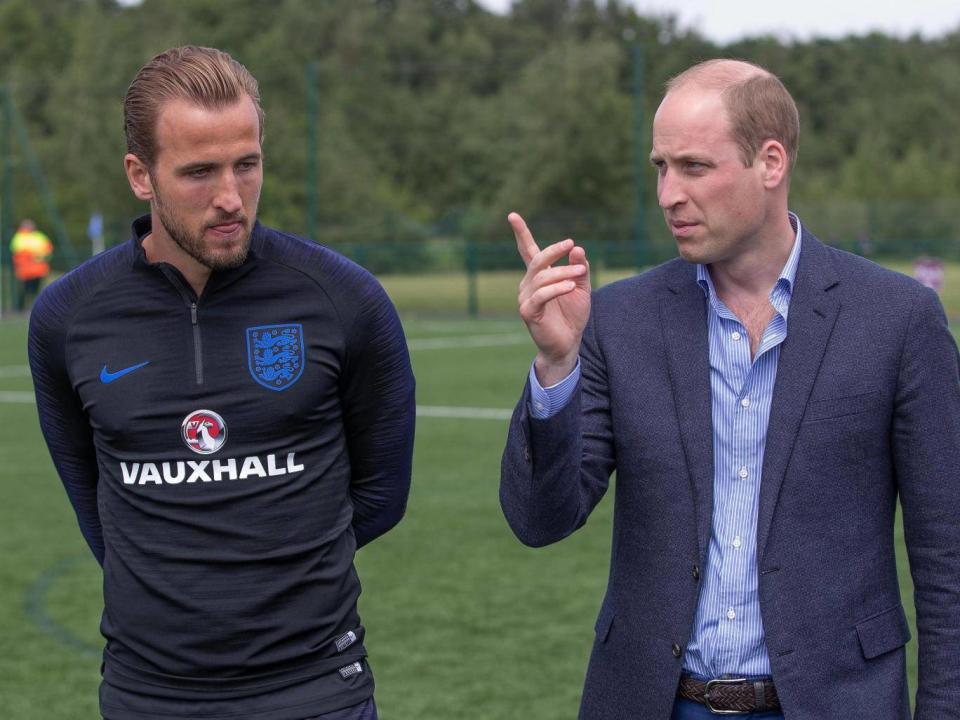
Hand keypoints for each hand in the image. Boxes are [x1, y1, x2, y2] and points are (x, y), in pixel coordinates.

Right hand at [510, 212, 590, 386]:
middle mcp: (528, 284)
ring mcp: (525, 298)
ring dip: (563, 273)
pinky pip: (541, 295)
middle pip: (537, 260)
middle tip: (571, 244)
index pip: (527, 251)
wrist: (568, 344)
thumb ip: (580, 269)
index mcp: (538, 276)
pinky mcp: (528, 312)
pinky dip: (556, 288)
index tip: (512, 215)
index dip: (521, 233)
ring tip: (580, 275)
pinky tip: (570, 287)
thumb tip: (578, 249)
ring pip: (542, 277)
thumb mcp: (581, 288)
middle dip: (554, 250)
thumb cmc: (572, 316)